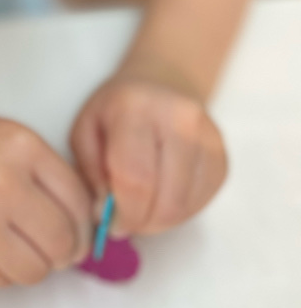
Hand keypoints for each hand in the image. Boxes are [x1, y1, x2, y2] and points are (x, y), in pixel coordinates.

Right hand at [0, 114, 92, 286]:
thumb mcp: (6, 138)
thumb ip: (46, 171)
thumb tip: (89, 220)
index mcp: (20, 147)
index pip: (78, 201)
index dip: (83, 225)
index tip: (76, 232)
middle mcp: (1, 181)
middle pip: (61, 240)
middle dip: (62, 251)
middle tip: (50, 247)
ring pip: (36, 269)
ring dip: (33, 265)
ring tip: (15, 246)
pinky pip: (3, 281)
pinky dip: (2, 272)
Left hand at [69, 77, 227, 235]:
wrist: (161, 83)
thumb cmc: (116, 110)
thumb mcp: (85, 131)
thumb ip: (91, 172)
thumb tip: (106, 215)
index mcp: (137, 109)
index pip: (136, 178)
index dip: (124, 212)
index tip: (112, 224)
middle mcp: (180, 120)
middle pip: (166, 199)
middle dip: (142, 222)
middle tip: (126, 222)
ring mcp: (208, 138)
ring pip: (185, 206)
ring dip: (159, 221)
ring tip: (141, 207)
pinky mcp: (222, 158)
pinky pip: (202, 203)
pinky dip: (178, 213)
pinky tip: (160, 197)